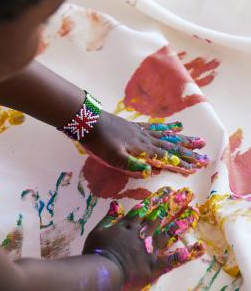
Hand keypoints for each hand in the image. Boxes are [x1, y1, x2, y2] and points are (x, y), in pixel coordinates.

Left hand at [80, 111, 208, 177]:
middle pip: (171, 146)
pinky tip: (174, 125)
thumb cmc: (99, 143)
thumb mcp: (113, 158)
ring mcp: (141, 132)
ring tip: (197, 139)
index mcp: (142, 149)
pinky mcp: (135, 127)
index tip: (197, 166)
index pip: (166, 157)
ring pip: (167, 136)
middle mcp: (145, 140)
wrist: (89, 122)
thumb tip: (151, 172)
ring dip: (183, 139)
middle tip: (204, 154)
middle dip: (188, 152)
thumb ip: (131, 165)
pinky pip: (155, 127)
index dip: (181, 163)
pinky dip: (167, 127)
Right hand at [83, 187, 204, 289]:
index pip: (145, 208)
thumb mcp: (98, 230)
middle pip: (160, 217)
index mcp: (128, 225)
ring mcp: (150, 249)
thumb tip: (116, 203)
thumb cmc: (97, 251)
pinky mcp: (155, 266)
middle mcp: (142, 234)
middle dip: (173, 204)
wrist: (103, 271)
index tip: (168, 190)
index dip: (157, 199)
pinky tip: (199, 247)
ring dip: (182, 222)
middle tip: (186, 194)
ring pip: (169, 233)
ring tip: (194, 212)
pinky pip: (173, 260)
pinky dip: (186, 254)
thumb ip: (109, 217)